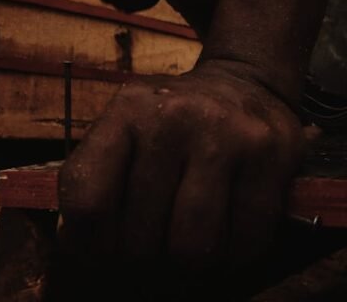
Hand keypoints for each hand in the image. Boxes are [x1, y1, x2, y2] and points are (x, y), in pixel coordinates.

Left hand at [58, 60, 305, 268]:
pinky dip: (233, 256)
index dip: (89, 246)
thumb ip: (95, 178)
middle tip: (154, 245)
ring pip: (193, 249)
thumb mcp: (126, 128)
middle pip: (140, 240)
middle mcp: (173, 116)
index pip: (88, 201)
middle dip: (144, 258)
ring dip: (188, 264)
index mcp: (127, 110)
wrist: (246, 81)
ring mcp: (225, 133)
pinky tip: (226, 233)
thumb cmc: (173, 122)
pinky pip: (245, 243)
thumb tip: (76, 246)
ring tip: (187, 243)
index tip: (103, 251)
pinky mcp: (269, 153)